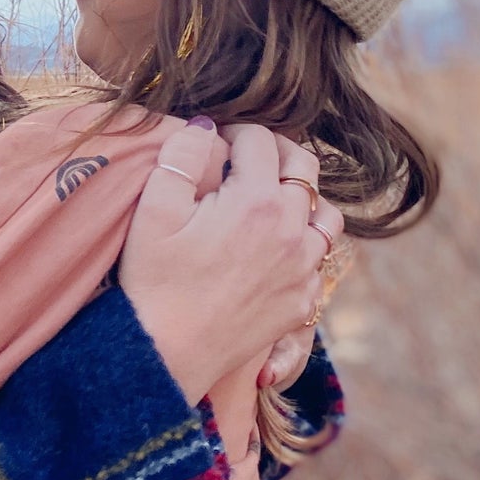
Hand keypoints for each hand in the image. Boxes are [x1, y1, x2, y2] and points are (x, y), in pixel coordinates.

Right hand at [120, 121, 342, 404]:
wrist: (166, 352)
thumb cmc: (154, 281)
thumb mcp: (153, 210)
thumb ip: (181, 156)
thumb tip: (205, 126)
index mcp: (256, 200)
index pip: (260, 139)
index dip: (234, 132)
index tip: (216, 143)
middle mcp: (291, 230)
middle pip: (305, 166)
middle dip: (276, 152)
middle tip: (247, 159)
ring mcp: (303, 268)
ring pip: (326, 213)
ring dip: (302, 198)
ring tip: (270, 201)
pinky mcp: (302, 300)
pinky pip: (321, 260)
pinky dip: (306, 244)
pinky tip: (276, 247)